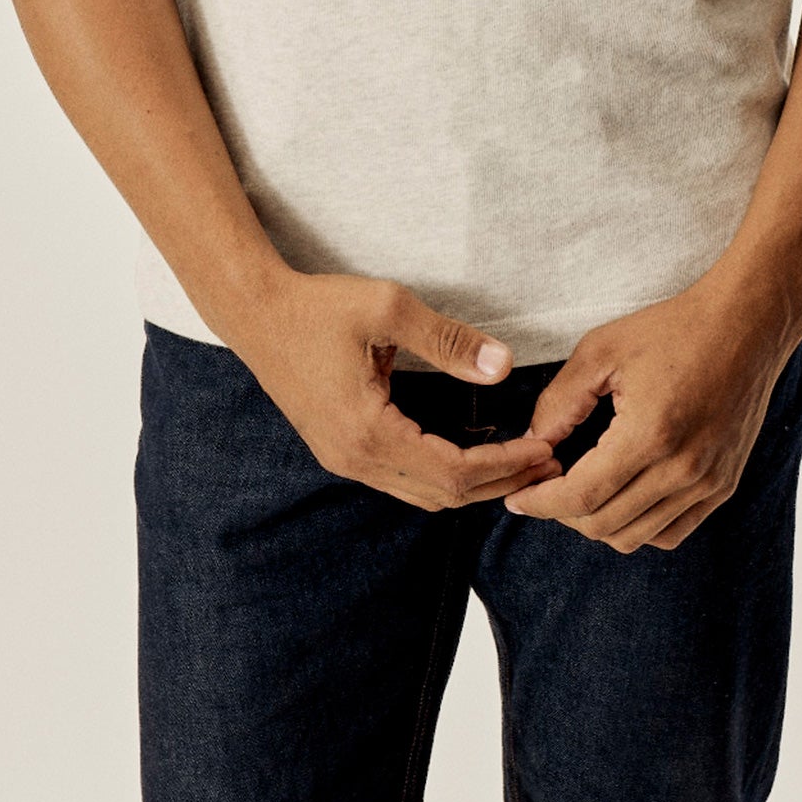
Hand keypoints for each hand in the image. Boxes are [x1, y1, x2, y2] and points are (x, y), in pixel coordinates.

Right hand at [228, 268, 565, 513]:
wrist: (255, 312)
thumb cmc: (318, 306)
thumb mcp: (388, 308)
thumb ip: (447, 339)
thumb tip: (503, 365)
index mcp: (368, 432)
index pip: (453, 473)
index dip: (504, 465)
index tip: (543, 448)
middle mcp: (354, 459)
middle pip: (442, 495)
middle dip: (499, 481)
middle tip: (546, 460)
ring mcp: (344, 459)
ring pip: (421, 493)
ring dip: (472, 483)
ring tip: (518, 460)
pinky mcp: (339, 449)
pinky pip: (401, 479)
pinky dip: (442, 475)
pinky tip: (468, 453)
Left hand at [500, 272, 796, 553]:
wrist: (744, 324)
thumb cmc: (674, 329)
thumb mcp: (603, 349)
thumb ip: (561, 400)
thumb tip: (534, 442)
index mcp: (650, 435)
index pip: (582, 497)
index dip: (542, 503)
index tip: (518, 497)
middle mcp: (682, 469)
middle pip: (605, 525)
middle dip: (562, 513)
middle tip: (545, 486)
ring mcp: (707, 483)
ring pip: (637, 537)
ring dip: (598, 522)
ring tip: (580, 490)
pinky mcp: (722, 486)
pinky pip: (671, 532)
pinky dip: (638, 526)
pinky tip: (621, 495)